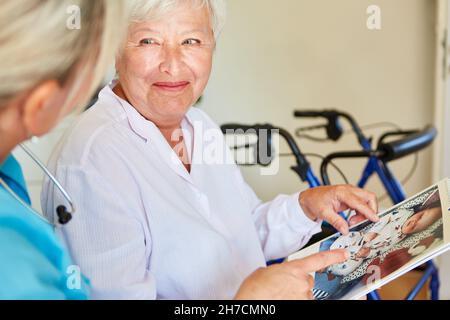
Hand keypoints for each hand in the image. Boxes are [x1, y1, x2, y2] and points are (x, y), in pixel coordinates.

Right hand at [234, 249, 349, 299]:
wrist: (253, 302)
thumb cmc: (255, 289)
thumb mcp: (266, 271)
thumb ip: (280, 270)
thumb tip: (281, 274)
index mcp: (294, 269)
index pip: (319, 259)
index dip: (334, 256)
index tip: (344, 254)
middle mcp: (303, 283)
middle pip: (308, 280)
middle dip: (298, 282)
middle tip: (282, 285)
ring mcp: (303, 297)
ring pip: (304, 293)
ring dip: (294, 293)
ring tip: (278, 294)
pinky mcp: (302, 306)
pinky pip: (300, 301)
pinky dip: (292, 299)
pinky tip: (280, 298)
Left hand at [299, 185, 378, 234]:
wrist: (309, 198)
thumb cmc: (314, 201)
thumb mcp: (323, 213)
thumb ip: (336, 221)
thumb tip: (346, 230)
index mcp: (341, 192)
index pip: (359, 201)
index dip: (368, 211)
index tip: (375, 219)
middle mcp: (348, 190)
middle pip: (368, 197)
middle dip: (370, 210)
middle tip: (362, 222)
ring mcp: (350, 193)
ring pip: (367, 201)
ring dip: (364, 213)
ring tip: (353, 222)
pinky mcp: (350, 198)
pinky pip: (361, 204)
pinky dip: (361, 213)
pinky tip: (352, 220)